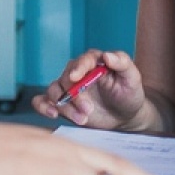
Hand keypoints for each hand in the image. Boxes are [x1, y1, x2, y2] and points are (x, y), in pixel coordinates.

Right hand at [31, 50, 147, 130]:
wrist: (124, 116)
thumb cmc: (128, 93)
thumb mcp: (132, 77)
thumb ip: (122, 63)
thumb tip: (107, 55)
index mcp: (93, 62)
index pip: (83, 61)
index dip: (78, 68)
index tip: (76, 77)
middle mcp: (77, 72)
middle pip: (66, 79)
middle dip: (75, 96)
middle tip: (88, 110)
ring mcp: (67, 88)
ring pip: (54, 91)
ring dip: (64, 106)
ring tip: (82, 119)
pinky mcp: (61, 103)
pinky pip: (42, 101)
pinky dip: (42, 106)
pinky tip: (52, 114)